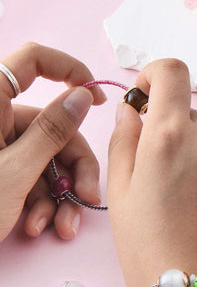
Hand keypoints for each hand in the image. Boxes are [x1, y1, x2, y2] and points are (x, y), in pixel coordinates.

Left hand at [0, 43, 106, 241]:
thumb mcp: (15, 171)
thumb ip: (52, 132)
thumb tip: (82, 95)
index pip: (33, 60)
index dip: (70, 70)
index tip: (97, 98)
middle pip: (56, 128)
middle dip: (76, 169)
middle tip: (86, 197)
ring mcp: (2, 148)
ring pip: (51, 159)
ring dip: (62, 196)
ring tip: (61, 226)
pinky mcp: (5, 170)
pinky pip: (37, 177)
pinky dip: (44, 203)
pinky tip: (37, 225)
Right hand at [107, 59, 196, 286]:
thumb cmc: (148, 249)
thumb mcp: (119, 194)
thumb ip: (123, 139)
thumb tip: (133, 107)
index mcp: (170, 136)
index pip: (171, 72)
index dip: (158, 75)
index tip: (151, 94)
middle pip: (195, 120)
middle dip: (180, 139)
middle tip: (174, 183)